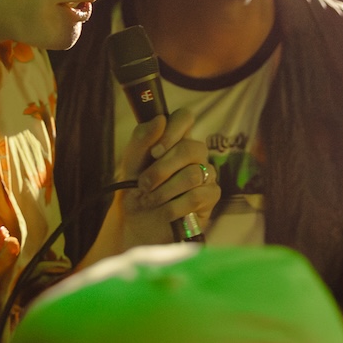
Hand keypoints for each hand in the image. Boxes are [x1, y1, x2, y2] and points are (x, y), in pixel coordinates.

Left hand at [112, 108, 220, 249]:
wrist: (138, 224)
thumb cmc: (136, 190)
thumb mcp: (130, 164)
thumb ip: (142, 139)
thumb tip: (160, 119)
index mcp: (175, 139)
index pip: (185, 118)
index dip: (173, 130)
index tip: (155, 151)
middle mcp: (194, 153)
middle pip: (190, 148)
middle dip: (162, 170)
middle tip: (143, 184)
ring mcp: (206, 173)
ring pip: (192, 174)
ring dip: (164, 191)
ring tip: (149, 201)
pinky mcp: (211, 196)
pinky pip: (197, 196)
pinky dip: (175, 206)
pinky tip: (165, 212)